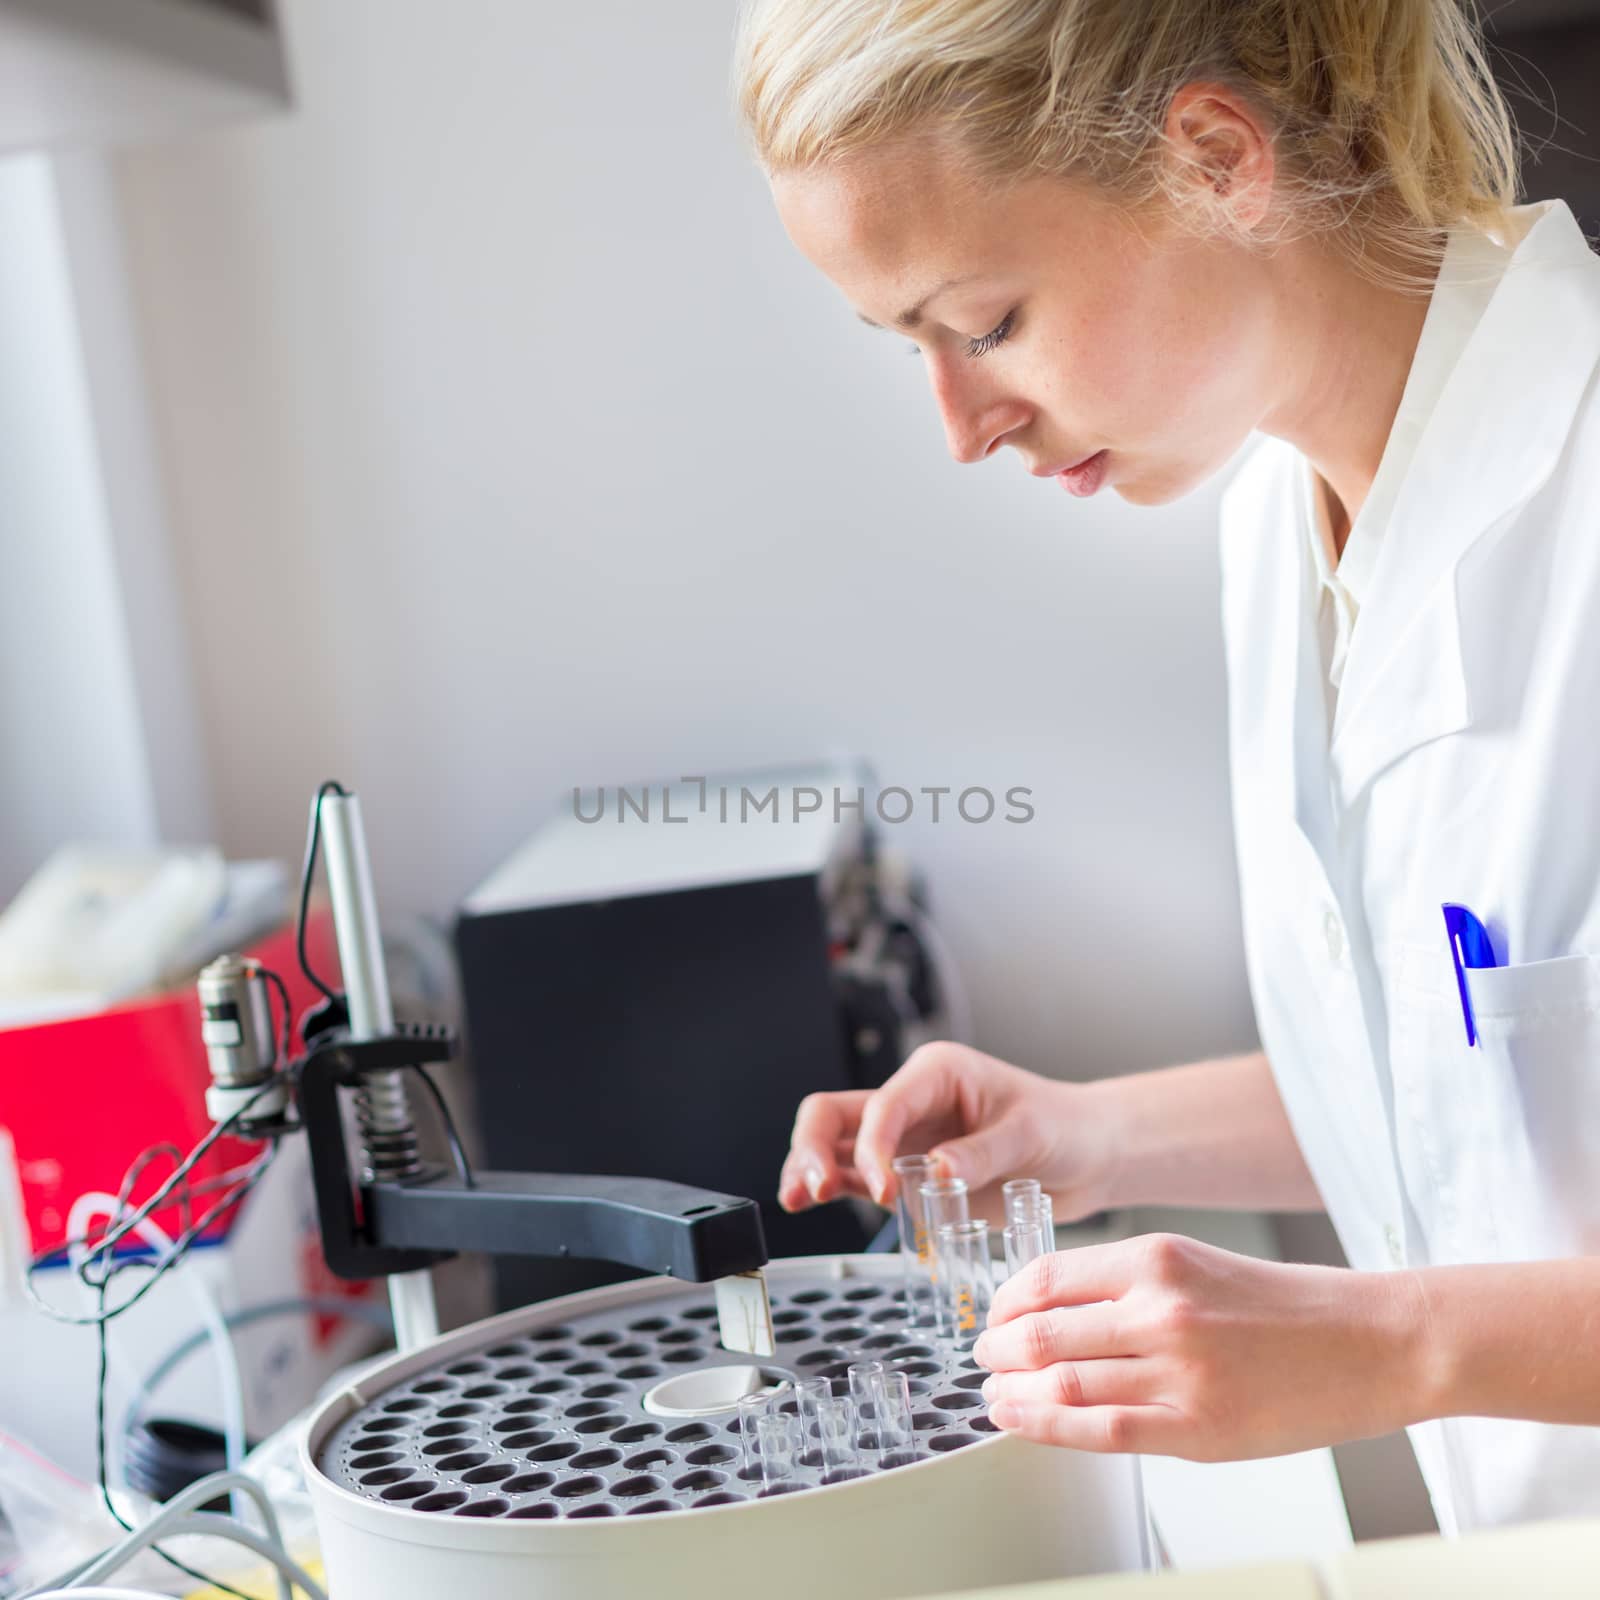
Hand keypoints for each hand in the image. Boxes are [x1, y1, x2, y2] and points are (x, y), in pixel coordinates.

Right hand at [776, 1041, 1115, 1221]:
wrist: (1089, 1154)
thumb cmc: (1065, 1127)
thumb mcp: (1030, 1135)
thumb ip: (981, 1153)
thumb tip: (934, 1171)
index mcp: (936, 1073)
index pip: (883, 1105)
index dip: (873, 1146)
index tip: (883, 1188)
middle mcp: (911, 1101)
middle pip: (835, 1113)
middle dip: (814, 1147)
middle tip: (814, 1188)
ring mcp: (905, 1138)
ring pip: (835, 1144)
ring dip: (810, 1167)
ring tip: (798, 1199)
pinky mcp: (908, 1173)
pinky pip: (856, 1175)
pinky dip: (833, 1187)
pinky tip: (813, 1202)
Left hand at [973, 1233, 1423, 1460]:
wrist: (1375, 1341)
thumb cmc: (1290, 1307)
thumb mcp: (1199, 1266)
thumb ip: (1129, 1285)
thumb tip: (1054, 1311)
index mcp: (1158, 1258)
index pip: (1048, 1277)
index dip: (1006, 1302)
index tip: (995, 1317)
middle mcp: (1162, 1308)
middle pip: (1044, 1330)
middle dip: (1000, 1349)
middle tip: (985, 1358)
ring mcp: (1180, 1370)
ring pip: (1065, 1382)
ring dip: (1015, 1391)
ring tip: (996, 1395)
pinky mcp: (1200, 1428)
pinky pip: (1103, 1431)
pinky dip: (1049, 1428)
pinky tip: (1024, 1422)